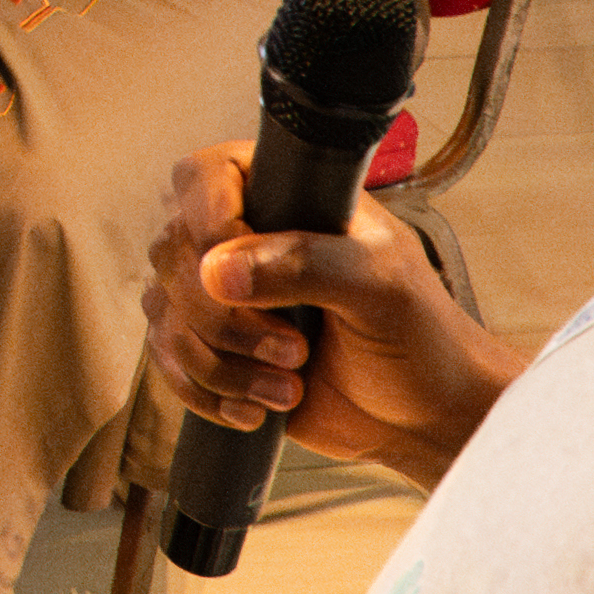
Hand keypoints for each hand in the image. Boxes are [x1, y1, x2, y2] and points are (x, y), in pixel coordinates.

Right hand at [145, 140, 512, 481]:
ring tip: (286, 384)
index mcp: (287, 197)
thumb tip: (218, 270)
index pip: (205, 176)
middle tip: (293, 347)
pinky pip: (169, 363)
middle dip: (226, 318)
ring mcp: (226, 298)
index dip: (205, 218)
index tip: (232, 270)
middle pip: (174, 254)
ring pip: (166, 315)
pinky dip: (206, 392)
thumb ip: (305, 265)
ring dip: (221, 363)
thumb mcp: (380, 285)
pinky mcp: (217, 351)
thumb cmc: (423, 337)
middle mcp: (245, 239)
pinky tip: (255, 408)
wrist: (427, 418)